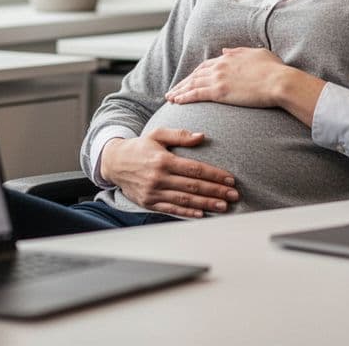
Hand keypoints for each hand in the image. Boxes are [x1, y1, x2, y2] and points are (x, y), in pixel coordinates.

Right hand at [99, 128, 238, 217]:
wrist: (114, 162)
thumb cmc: (139, 147)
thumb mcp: (157, 134)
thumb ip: (180, 135)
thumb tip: (202, 136)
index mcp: (163, 160)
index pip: (195, 169)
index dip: (214, 174)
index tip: (230, 179)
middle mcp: (158, 177)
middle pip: (193, 186)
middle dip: (216, 191)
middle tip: (234, 195)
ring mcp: (153, 192)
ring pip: (185, 200)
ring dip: (206, 204)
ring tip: (223, 206)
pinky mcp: (148, 202)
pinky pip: (171, 209)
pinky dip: (187, 213)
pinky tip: (201, 214)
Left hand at [164, 47, 289, 107]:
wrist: (279, 81)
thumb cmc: (274, 70)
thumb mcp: (257, 53)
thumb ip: (239, 52)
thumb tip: (224, 51)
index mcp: (229, 57)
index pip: (206, 65)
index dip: (195, 73)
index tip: (188, 79)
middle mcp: (220, 66)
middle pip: (195, 74)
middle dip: (183, 82)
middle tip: (173, 90)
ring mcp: (218, 78)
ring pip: (192, 84)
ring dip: (179, 90)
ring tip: (170, 97)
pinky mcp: (219, 91)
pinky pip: (195, 94)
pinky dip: (184, 97)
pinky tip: (176, 101)